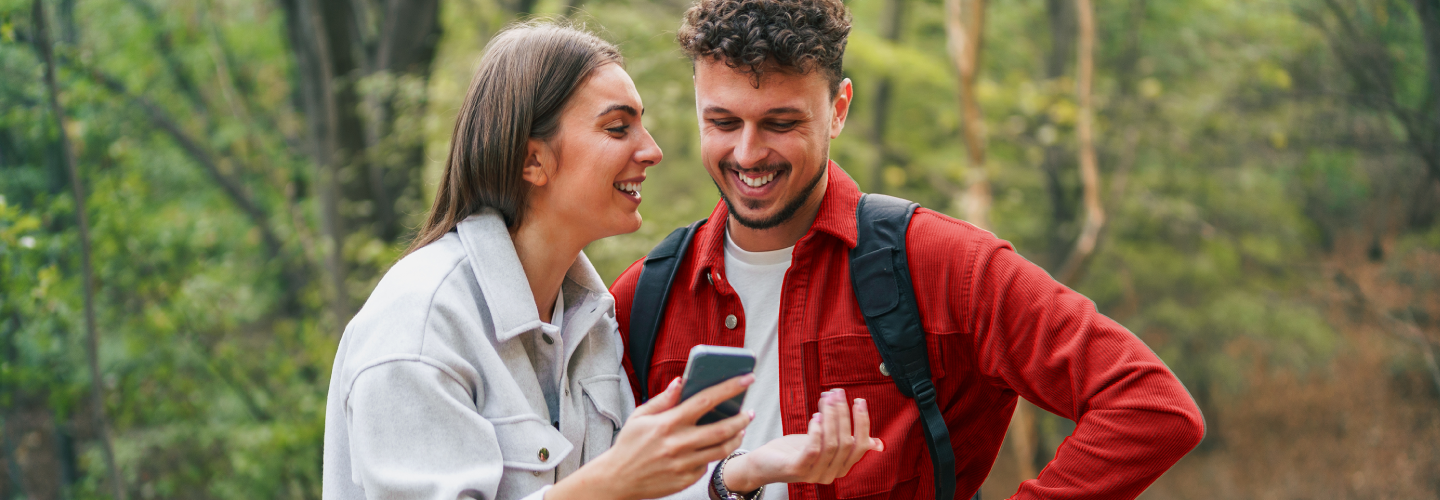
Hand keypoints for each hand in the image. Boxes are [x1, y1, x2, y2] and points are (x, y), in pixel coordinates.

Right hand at [548, 374, 754, 499]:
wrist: (617, 480)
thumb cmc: (628, 445)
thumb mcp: (640, 416)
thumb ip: (663, 399)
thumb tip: (681, 381)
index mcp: (668, 423)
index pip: (705, 400)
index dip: (729, 388)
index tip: (746, 379)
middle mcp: (678, 444)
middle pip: (721, 429)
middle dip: (741, 418)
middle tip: (750, 412)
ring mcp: (683, 464)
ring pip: (721, 450)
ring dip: (736, 438)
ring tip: (740, 429)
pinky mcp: (686, 480)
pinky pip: (707, 466)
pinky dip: (713, 455)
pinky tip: (713, 448)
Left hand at [722, 388, 883, 491]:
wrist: (763, 465)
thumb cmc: (794, 452)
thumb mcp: (825, 445)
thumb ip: (848, 443)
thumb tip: (878, 444)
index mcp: (841, 467)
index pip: (860, 446)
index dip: (862, 422)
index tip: (859, 400)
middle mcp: (831, 473)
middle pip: (846, 442)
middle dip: (843, 413)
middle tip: (837, 393)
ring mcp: (814, 473)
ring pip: (832, 443)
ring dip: (830, 417)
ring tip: (824, 399)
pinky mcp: (797, 469)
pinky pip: (813, 450)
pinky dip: (816, 431)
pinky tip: (814, 417)